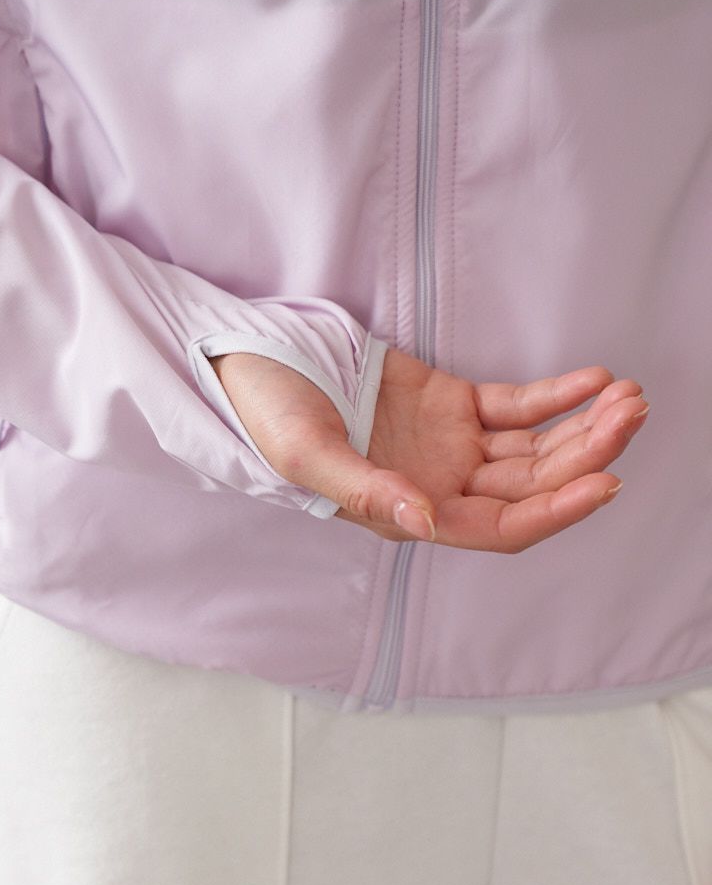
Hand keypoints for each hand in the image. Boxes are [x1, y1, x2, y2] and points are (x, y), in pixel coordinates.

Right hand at [207, 347, 648, 552]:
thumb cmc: (266, 414)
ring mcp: (447, 444)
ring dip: (582, 426)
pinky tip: (590, 379)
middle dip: (587, 455)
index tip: (604, 481)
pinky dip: (555, 395)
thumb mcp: (305, 454)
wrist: (254, 357)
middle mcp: (437, 485)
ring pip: (533, 447)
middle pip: (532, 485)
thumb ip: (366, 489)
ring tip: (626, 397)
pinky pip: (514, 405)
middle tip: (630, 415)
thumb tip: (427, 523)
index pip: (501, 526)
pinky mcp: (449, 402)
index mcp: (407, 512)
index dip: (555, 511)